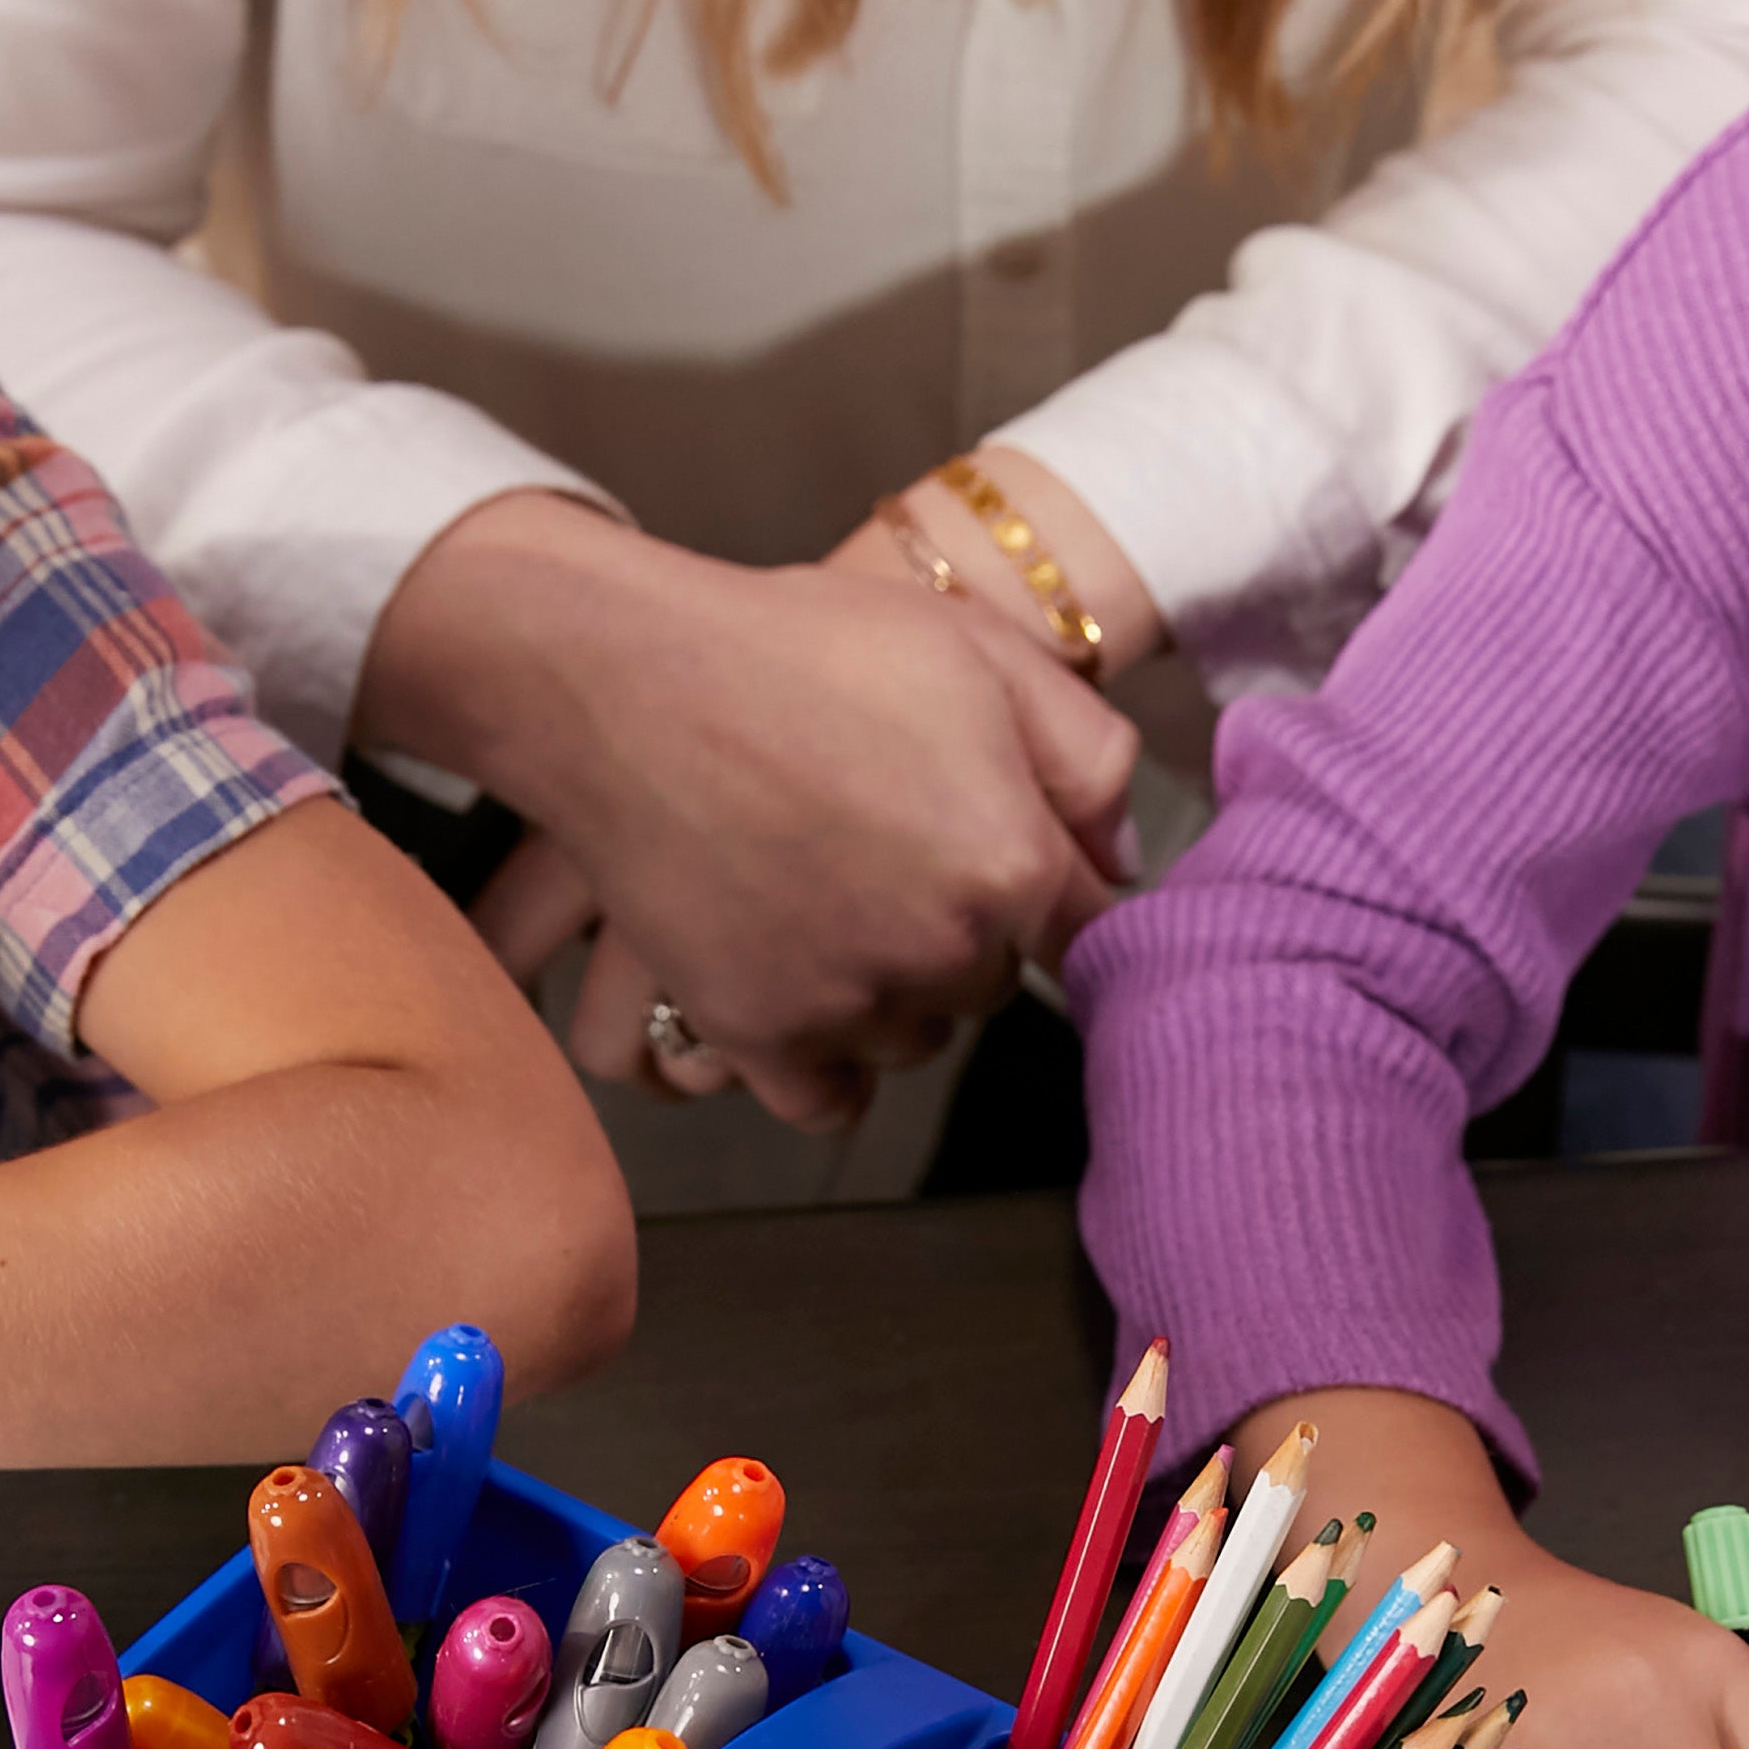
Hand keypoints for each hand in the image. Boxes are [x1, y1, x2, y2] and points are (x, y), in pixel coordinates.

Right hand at [362, 494, 1139, 1130]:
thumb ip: (1085, 755)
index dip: (1053, 896)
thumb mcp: (976, 652)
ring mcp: (844, 1002)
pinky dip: (827, 1065)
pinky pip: (827, 1100)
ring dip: (892, 998)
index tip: (1016, 873)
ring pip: (914, 1043)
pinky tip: (807, 995)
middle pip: (991, 987)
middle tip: (889, 854)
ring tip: (831, 908)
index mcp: (1009, 858)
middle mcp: (939, 950)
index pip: (1086, 930)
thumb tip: (1125, 858)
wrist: (623, 685)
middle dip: (962, 934)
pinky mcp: (755, 1036)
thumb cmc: (796, 648)